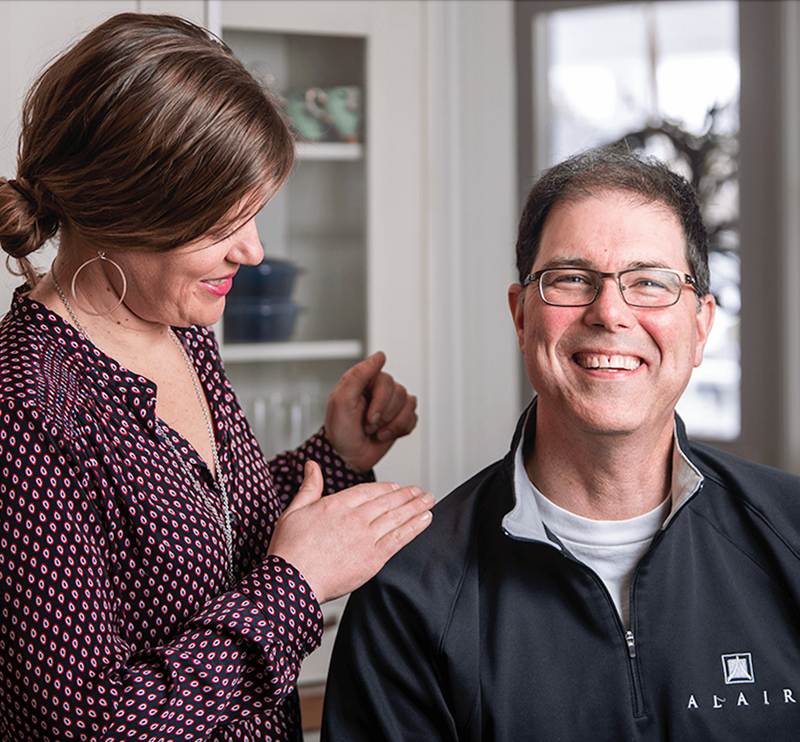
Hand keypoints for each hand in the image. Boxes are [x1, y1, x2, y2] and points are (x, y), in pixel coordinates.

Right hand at [268, 461, 432, 602]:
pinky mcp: (373, 558)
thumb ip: (309, 487)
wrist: (291, 582)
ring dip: (416, 507)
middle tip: (420, 491)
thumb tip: (312, 465)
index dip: (386, 488)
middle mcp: (355, 518)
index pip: (369, 491)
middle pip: (387, 502)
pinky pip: (400, 539)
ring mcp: (366, 538)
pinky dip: (415, 527)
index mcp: (337, 504)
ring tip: (428, 501)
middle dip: (407, 495)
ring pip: (397, 517)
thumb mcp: (293, 511)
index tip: (397, 487)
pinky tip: (425, 520)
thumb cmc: (289, 551)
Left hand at [325, 351, 417, 472]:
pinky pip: (413, 418)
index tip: (368, 416)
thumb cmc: (340, 430)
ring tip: (375, 431)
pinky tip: (384, 434)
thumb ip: (359, 374)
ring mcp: (391, 403)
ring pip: (409, 404)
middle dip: (384, 415)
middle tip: (368, 425)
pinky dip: (399, 430)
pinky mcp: (400, 418)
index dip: (379, 401)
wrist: (347, 457)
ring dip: (391, 424)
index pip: (385, 380)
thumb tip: (379, 356)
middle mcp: (379, 389)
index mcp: (364, 380)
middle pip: (399, 392)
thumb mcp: (342, 400)